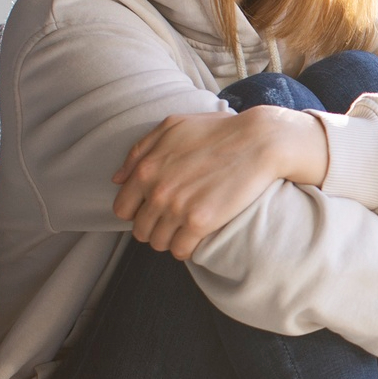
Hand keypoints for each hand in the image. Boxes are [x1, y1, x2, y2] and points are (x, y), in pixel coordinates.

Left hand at [112, 106, 328, 259]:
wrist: (259, 141)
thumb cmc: (218, 131)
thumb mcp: (172, 127)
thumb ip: (140, 151)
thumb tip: (118, 178)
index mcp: (146, 170)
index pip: (123, 209)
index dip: (137, 211)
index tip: (154, 209)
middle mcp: (156, 192)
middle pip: (140, 230)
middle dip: (153, 228)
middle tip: (173, 221)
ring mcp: (177, 209)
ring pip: (158, 243)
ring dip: (169, 240)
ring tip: (185, 230)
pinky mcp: (200, 223)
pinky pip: (181, 251)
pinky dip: (186, 248)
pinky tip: (197, 237)